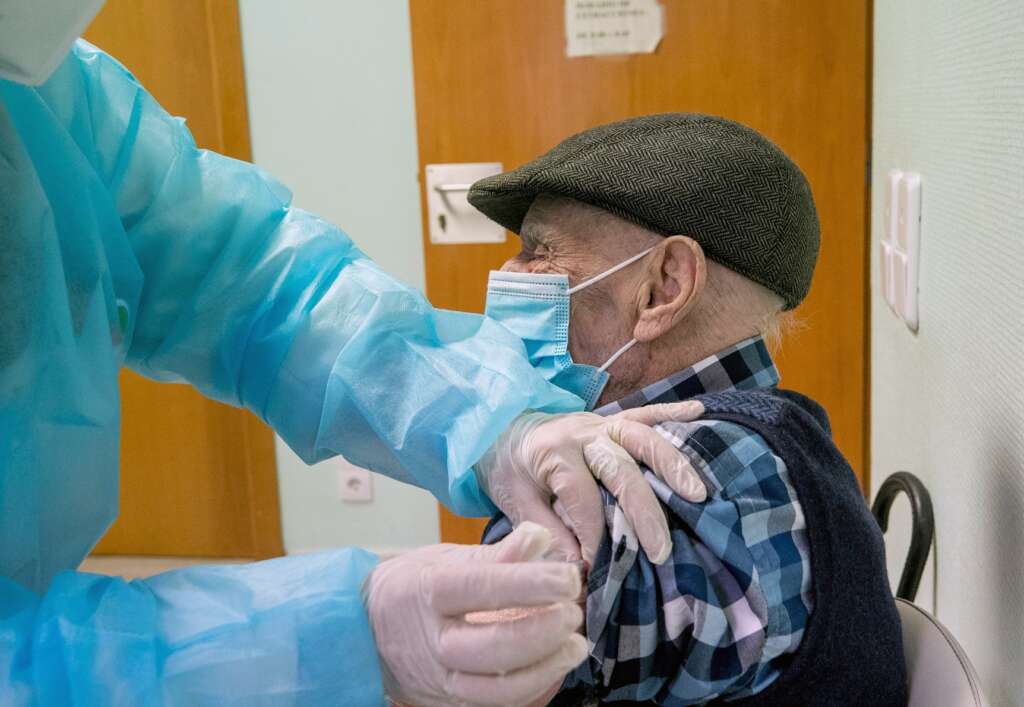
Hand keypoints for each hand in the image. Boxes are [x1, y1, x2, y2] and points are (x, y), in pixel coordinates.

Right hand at [362, 523, 587, 706]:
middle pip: (491, 647)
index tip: (568, 579)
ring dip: (544, 669)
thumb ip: (496, 555)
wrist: (362, 631)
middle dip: (541, 633)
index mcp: (427, 592)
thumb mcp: (444, 559)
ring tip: (575, 647)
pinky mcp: (446, 703)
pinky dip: (529, 690)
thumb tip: (540, 537)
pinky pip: (493, 705)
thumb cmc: (410, 587)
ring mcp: (438, 679)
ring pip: (495, 690)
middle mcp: (430, 641)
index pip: (481, 588)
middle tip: (572, 614)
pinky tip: (553, 669)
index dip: (530, 584)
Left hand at [475, 400, 706, 565]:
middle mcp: (580, 433)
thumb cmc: (510, 471)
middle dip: (642, 511)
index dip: (595, 535)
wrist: (499, 431)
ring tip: (697, 494)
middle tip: (661, 550)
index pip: (582, 497)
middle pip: (619, 467)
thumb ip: (549, 534)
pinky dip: (673, 413)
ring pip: (640, 436)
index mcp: (552, 454)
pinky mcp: (611, 420)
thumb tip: (582, 572)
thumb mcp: (516, 505)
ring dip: (671, 464)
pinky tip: (699, 413)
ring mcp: (599, 423)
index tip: (601, 569)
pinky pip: (645, 412)